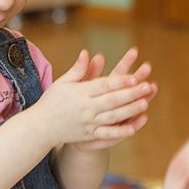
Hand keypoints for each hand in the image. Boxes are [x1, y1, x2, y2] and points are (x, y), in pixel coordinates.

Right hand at [31, 48, 154, 150]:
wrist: (40, 127)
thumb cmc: (52, 101)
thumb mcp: (63, 82)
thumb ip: (78, 69)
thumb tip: (86, 52)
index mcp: (80, 93)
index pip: (103, 86)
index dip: (119, 81)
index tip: (134, 77)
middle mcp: (85, 108)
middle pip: (112, 100)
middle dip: (131, 94)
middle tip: (147, 87)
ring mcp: (88, 123)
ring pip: (112, 117)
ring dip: (130, 110)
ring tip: (145, 103)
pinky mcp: (89, 135)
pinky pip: (106, 135)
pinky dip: (120, 132)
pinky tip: (134, 128)